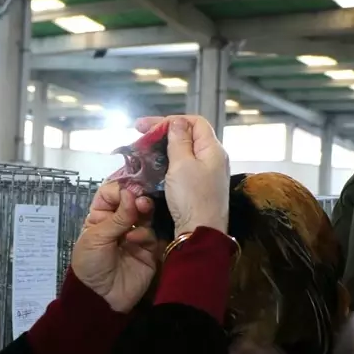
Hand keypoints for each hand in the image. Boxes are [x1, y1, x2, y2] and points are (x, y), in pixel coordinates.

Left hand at [71, 181, 158, 312]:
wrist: (100, 298)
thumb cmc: (90, 264)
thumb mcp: (96, 238)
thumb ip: (117, 216)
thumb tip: (131, 193)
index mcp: (101, 217)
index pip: (112, 193)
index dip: (120, 190)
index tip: (127, 191)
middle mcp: (119, 223)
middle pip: (132, 201)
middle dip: (136, 197)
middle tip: (140, 200)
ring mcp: (135, 236)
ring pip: (145, 215)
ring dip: (144, 210)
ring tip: (141, 210)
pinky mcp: (149, 250)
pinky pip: (151, 234)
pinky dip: (144, 233)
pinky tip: (133, 239)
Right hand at [133, 115, 228, 234]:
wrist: (200, 232)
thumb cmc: (192, 197)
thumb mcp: (182, 165)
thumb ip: (179, 140)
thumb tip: (177, 122)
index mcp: (212, 149)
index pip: (195, 122)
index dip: (171, 120)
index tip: (147, 127)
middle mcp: (213, 158)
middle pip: (189, 135)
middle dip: (164, 133)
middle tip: (140, 136)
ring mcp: (207, 173)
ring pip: (184, 152)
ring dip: (164, 148)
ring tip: (143, 150)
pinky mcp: (199, 186)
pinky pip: (183, 167)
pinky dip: (168, 163)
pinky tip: (153, 166)